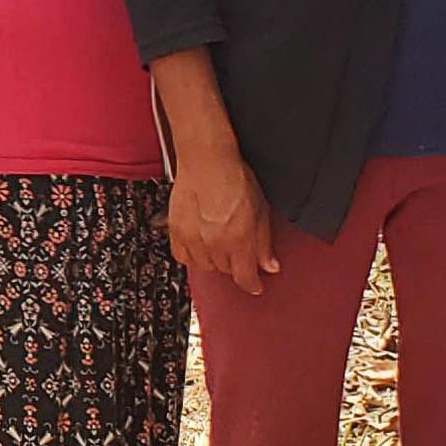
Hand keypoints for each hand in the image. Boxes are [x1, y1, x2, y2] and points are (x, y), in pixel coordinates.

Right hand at [167, 153, 279, 295]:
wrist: (206, 160)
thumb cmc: (234, 177)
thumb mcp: (261, 210)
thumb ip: (264, 242)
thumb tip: (269, 265)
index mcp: (239, 239)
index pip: (245, 277)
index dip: (252, 284)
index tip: (255, 285)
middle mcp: (215, 243)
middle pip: (226, 271)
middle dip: (235, 264)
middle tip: (238, 250)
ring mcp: (193, 238)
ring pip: (205, 266)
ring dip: (214, 260)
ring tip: (220, 243)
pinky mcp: (176, 231)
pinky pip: (182, 256)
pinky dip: (192, 256)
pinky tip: (200, 246)